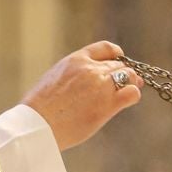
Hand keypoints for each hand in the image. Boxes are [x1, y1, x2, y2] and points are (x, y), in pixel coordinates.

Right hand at [20, 40, 142, 149]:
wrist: (38, 124)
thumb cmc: (40, 108)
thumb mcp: (54, 79)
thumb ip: (72, 75)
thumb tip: (82, 84)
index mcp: (75, 60)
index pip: (105, 48)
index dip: (116, 54)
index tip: (119, 60)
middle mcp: (91, 69)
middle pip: (118, 64)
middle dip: (124, 73)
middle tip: (130, 81)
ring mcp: (101, 86)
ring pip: (129, 76)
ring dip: (131, 82)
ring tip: (129, 91)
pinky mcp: (107, 104)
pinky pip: (131, 93)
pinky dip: (133, 95)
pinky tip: (128, 101)